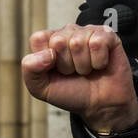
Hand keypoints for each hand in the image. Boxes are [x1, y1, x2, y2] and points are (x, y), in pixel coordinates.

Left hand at [22, 24, 137, 133]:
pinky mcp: (108, 35)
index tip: (55, 71)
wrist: (100, 106)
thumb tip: (47, 53)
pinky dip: (98, 61)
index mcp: (49, 41)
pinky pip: (97, 43)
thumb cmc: (71, 93)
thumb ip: (30, 69)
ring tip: (87, 70)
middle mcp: (68, 33)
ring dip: (83, 65)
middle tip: (74, 72)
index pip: (39, 38)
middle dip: (66, 65)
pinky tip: (100, 65)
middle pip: (58, 41)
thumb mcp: (40, 88)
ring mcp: (88, 32)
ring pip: (78, 42)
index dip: (46, 60)